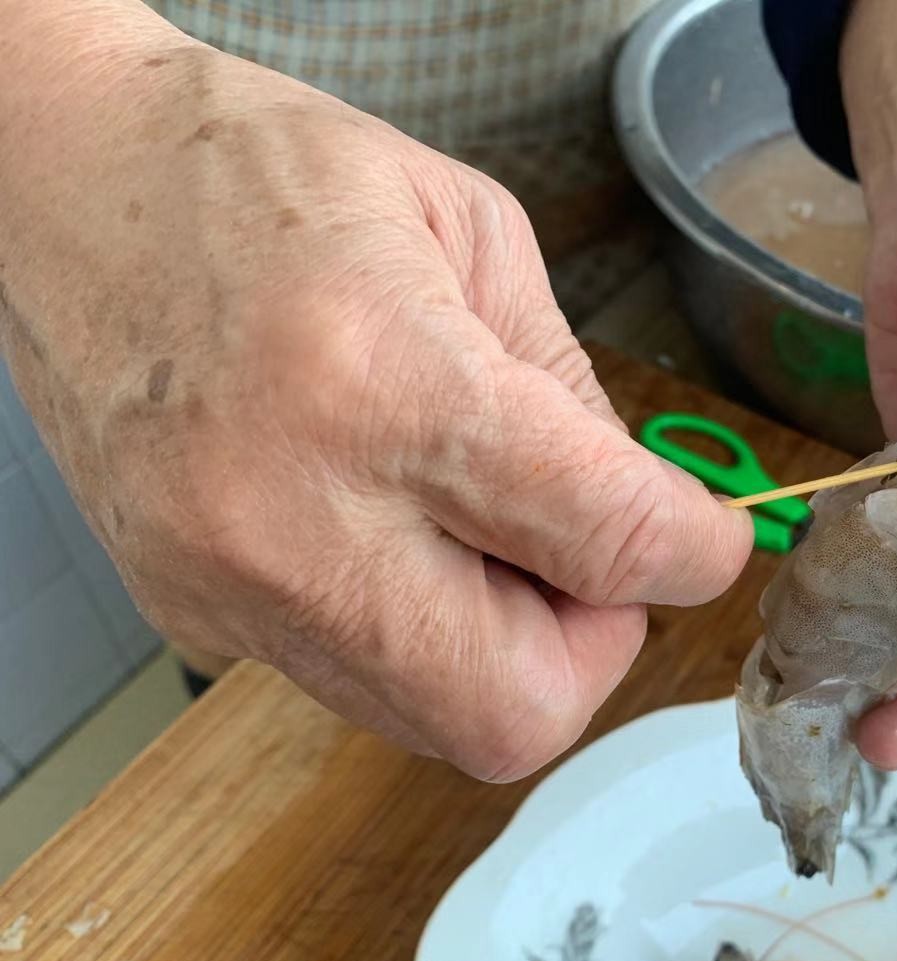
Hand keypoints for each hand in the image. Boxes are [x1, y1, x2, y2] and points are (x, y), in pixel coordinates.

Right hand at [0, 24, 750, 779]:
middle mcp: (298, 516)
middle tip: (591, 561)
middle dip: (594, 648)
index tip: (708, 540)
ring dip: (508, 651)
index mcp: (388, 386)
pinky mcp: (197, 620)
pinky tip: (402, 536)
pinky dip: (422, 635)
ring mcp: (231, 589)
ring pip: (440, 721)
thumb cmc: (261, 178)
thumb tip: (635, 510)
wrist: (61, 187)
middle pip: (520, 709)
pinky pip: (363, 684)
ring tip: (489, 534)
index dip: (695, 554)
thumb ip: (571, 392)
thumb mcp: (466, 229)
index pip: (604, 542)